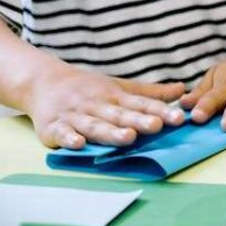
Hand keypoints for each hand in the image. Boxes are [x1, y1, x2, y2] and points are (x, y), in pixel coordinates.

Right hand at [26, 66, 184, 148]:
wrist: (43, 81)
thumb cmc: (89, 89)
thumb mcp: (120, 87)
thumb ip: (151, 93)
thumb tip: (183, 89)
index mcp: (115, 96)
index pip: (141, 104)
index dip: (160, 111)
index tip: (179, 118)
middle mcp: (97, 105)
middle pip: (120, 115)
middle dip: (139, 121)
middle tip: (157, 126)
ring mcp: (75, 116)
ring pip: (95, 125)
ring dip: (110, 132)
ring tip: (128, 138)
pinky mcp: (53, 127)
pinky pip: (61, 133)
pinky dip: (68, 138)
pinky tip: (79, 144)